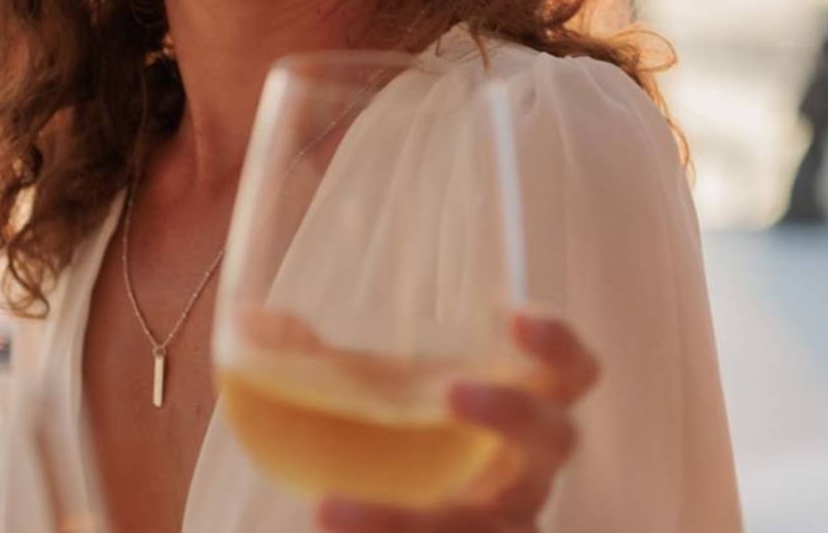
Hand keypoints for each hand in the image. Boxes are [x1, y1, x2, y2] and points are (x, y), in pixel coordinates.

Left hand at [315, 311, 598, 532]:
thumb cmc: (405, 464)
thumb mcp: (370, 411)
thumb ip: (323, 368)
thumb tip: (256, 321)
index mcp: (520, 421)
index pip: (572, 375)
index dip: (558, 345)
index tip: (513, 317)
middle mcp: (527, 476)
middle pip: (556, 439)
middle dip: (511, 411)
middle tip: (450, 393)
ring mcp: (506, 530)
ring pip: (488, 531)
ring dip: (410, 522)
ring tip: (327, 509)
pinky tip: (326, 520)